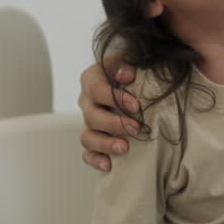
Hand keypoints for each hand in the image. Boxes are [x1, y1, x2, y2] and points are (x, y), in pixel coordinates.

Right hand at [77, 54, 139, 171]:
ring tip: (125, 149)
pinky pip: (87, 153)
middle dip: (114, 124)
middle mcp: (87, 101)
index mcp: (92, 78)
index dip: (115, 98)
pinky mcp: (93, 139)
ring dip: (105, 144)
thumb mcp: (132, 58)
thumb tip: (127, 75)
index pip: (97, 89)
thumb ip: (128, 62)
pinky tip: (109, 165)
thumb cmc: (134, 69)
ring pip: (87, 137)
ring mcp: (88, 122)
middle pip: (92, 116)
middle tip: (136, 128)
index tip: (136, 106)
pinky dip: (96, 160)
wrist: (136, 81)